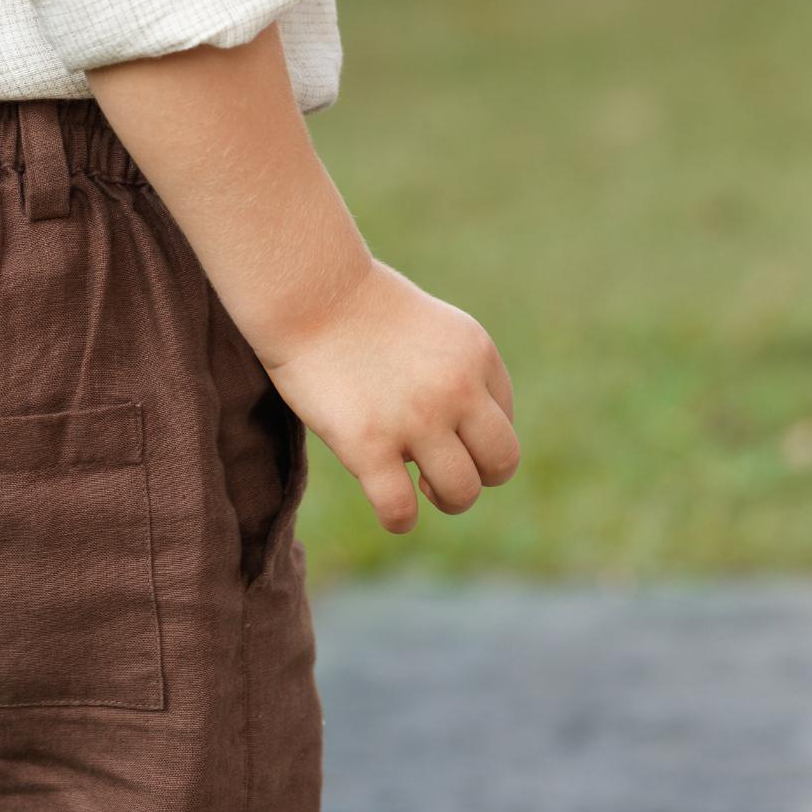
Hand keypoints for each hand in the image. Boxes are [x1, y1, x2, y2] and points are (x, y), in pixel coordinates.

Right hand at [263, 259, 518, 537]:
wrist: (307, 292)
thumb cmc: (358, 308)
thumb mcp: (432, 326)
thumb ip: (457, 372)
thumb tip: (459, 437)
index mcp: (477, 355)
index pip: (504, 419)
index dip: (474, 434)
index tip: (442, 429)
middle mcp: (457, 389)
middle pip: (502, 463)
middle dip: (479, 476)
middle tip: (441, 471)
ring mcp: (416, 419)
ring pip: (462, 492)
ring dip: (445, 499)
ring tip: (416, 486)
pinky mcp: (368, 445)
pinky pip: (400, 509)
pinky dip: (400, 519)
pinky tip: (391, 510)